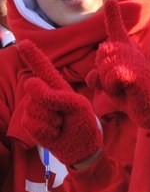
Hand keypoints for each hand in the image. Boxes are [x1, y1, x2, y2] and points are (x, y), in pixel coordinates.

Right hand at [18, 40, 101, 166]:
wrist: (82, 148)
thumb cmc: (85, 124)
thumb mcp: (78, 106)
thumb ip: (55, 94)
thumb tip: (30, 82)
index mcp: (59, 87)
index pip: (45, 69)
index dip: (34, 57)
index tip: (23, 43)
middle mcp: (45, 95)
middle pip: (35, 92)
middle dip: (50, 106)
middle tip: (64, 116)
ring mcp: (36, 109)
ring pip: (32, 109)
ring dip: (49, 121)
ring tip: (60, 125)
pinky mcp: (31, 124)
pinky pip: (30, 123)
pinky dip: (44, 131)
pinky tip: (54, 133)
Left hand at [86, 0, 149, 128]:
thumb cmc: (131, 95)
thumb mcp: (110, 83)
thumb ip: (99, 74)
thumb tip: (93, 73)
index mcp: (126, 50)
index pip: (117, 30)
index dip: (113, 15)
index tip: (111, 1)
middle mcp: (131, 50)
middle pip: (100, 55)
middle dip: (101, 73)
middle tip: (119, 83)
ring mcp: (134, 59)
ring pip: (103, 67)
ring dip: (107, 84)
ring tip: (124, 88)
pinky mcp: (135, 72)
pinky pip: (109, 77)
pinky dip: (112, 88)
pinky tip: (126, 90)